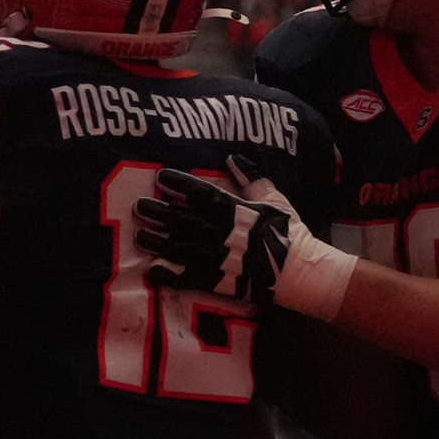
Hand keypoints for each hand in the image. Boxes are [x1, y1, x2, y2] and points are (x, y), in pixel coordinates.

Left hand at [134, 163, 357, 317]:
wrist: (298, 271)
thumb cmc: (288, 231)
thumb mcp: (273, 198)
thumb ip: (251, 177)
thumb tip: (232, 157)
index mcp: (233, 209)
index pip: (199, 192)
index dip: (178, 184)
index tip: (161, 178)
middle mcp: (219, 232)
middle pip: (181, 219)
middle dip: (158, 212)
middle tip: (139, 206)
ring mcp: (215, 258)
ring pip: (177, 247)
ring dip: (156, 241)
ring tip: (140, 236)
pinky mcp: (216, 281)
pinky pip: (185, 279)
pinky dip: (167, 275)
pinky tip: (151, 270)